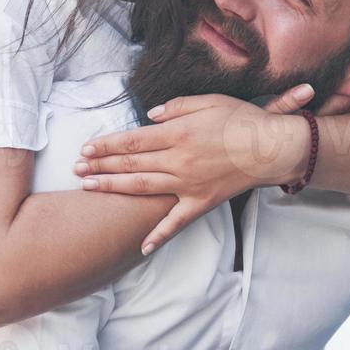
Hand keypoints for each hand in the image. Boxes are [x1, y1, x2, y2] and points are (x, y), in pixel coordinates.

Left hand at [74, 84, 314, 253]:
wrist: (273, 148)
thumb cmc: (242, 120)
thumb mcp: (209, 102)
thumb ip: (176, 107)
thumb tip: (149, 116)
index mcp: (177, 133)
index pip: (131, 141)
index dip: (106, 145)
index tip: (86, 147)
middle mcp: (177, 160)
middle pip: (130, 165)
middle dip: (100, 165)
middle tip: (76, 168)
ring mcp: (188, 185)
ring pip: (142, 188)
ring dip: (113, 188)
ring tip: (88, 186)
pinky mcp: (201, 202)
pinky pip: (176, 223)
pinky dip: (158, 236)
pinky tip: (141, 247)